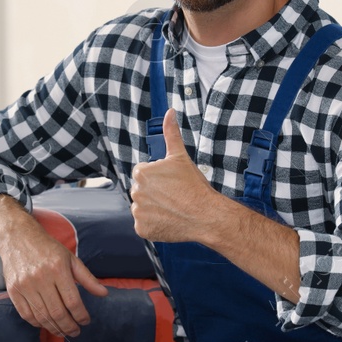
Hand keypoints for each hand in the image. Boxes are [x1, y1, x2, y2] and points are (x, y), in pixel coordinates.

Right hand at [0, 195, 107, 337]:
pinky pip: (26, 314)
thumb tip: (104, 293)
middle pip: (57, 313)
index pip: (72, 301)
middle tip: (75, 331)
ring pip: (42, 317)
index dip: (81, 316)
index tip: (85, 321)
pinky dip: (37, 323)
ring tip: (63, 331)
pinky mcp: (13, 290)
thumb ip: (87, 278)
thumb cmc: (46, 248)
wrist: (17, 237)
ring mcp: (25, 285)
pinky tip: (46, 324)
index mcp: (57, 269)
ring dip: (54, 328)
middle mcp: (40, 278)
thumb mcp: (70, 258)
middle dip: (69, 327)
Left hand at [130, 110, 221, 242]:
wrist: (206, 214)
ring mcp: (138, 212)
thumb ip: (171, 133)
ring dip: (153, 209)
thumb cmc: (194, 185)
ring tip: (172, 208)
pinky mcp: (141, 229)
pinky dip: (154, 225)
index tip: (172, 184)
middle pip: (142, 191)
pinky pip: (144, 225)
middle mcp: (135, 192)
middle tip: (174, 196)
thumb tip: (170, 112)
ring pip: (142, 208)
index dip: (159, 179)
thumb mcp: (180, 157)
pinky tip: (169, 220)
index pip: (143, 174)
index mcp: (141, 173)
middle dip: (155, 193)